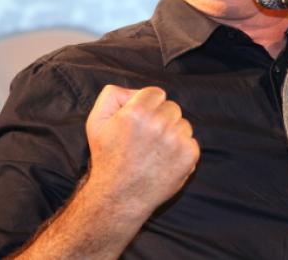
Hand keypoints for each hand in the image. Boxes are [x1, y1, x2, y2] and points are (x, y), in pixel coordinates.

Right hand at [84, 84, 199, 217]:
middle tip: (146, 138)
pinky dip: (181, 150)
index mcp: (137, 111)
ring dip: (173, 134)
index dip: (148, 106)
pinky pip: (191, 141)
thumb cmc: (108, 158)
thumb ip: (112, 95)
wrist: (119, 197)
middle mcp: (159, 123)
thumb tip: (133, 90)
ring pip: (183, 124)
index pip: (156, 93)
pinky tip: (165, 161)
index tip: (141, 121)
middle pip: (172, 107)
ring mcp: (176, 140)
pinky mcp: (189, 155)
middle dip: (161, 118)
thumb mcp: (96, 122)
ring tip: (155, 151)